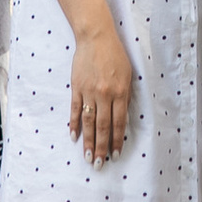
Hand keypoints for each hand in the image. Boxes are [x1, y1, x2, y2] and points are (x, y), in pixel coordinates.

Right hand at [68, 19, 134, 165]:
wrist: (96, 37)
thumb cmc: (115, 55)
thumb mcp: (128, 75)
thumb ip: (125, 96)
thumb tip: (122, 118)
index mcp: (120, 92)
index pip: (119, 123)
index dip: (117, 141)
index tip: (115, 155)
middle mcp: (104, 95)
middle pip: (103, 127)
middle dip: (102, 148)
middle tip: (100, 165)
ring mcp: (89, 92)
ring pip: (88, 122)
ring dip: (88, 141)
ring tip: (88, 158)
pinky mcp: (76, 87)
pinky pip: (75, 110)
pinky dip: (73, 124)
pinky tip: (74, 137)